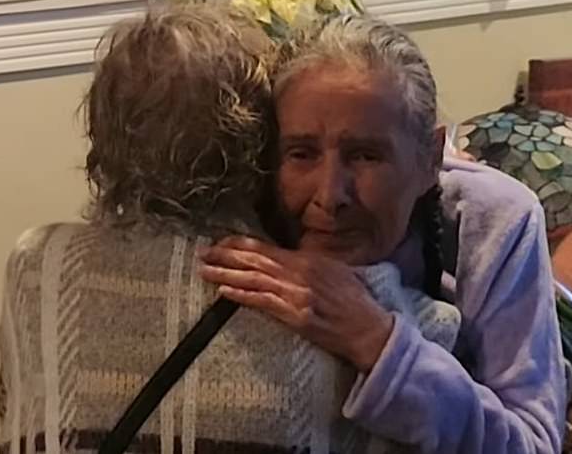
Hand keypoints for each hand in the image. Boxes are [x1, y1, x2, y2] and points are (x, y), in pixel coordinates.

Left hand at [198, 236, 393, 372]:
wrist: (368, 329)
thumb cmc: (354, 300)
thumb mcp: (335, 270)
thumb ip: (309, 262)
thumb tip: (284, 257)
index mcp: (307, 259)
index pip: (265, 248)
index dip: (240, 244)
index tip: (221, 242)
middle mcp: (299, 272)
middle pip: (254, 261)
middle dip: (225, 255)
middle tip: (203, 252)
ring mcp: (296, 294)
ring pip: (253, 279)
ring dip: (225, 274)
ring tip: (204, 270)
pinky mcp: (294, 315)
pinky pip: (262, 302)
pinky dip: (241, 296)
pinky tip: (223, 292)